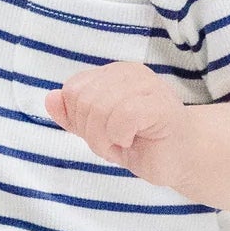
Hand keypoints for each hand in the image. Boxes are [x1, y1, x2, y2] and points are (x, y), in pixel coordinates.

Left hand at [42, 61, 200, 189]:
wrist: (179, 158)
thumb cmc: (140, 143)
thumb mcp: (97, 131)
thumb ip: (72, 115)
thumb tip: (50, 98)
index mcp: (112, 74)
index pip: (72, 90)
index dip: (78, 119)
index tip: (101, 133)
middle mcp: (128, 72)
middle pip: (82, 99)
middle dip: (90, 131)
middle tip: (113, 142)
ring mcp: (146, 85)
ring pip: (98, 107)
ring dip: (105, 138)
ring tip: (123, 143)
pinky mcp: (160, 104)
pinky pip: (122, 116)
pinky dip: (120, 136)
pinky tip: (133, 141)